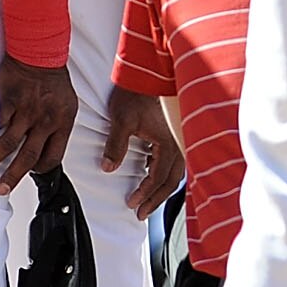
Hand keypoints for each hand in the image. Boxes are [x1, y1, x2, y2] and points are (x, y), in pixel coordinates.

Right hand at [0, 54, 76, 196]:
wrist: (40, 52)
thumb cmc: (53, 81)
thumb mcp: (67, 105)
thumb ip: (56, 126)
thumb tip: (45, 147)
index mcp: (63, 122)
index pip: (53, 156)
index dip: (40, 168)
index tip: (30, 173)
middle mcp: (45, 120)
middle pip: (28, 157)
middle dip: (13, 176)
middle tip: (1, 189)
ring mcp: (26, 111)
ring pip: (8, 144)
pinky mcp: (8, 101)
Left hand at [101, 86, 185, 217]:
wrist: (147, 72)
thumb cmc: (136, 93)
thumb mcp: (122, 121)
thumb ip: (115, 146)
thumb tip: (108, 168)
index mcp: (168, 142)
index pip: (158, 177)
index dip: (145, 193)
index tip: (132, 203)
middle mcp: (178, 142)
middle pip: (171, 180)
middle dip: (156, 199)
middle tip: (141, 213)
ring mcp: (178, 137)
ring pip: (175, 172)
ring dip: (161, 188)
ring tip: (148, 200)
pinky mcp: (173, 133)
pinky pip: (174, 160)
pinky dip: (164, 173)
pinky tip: (151, 173)